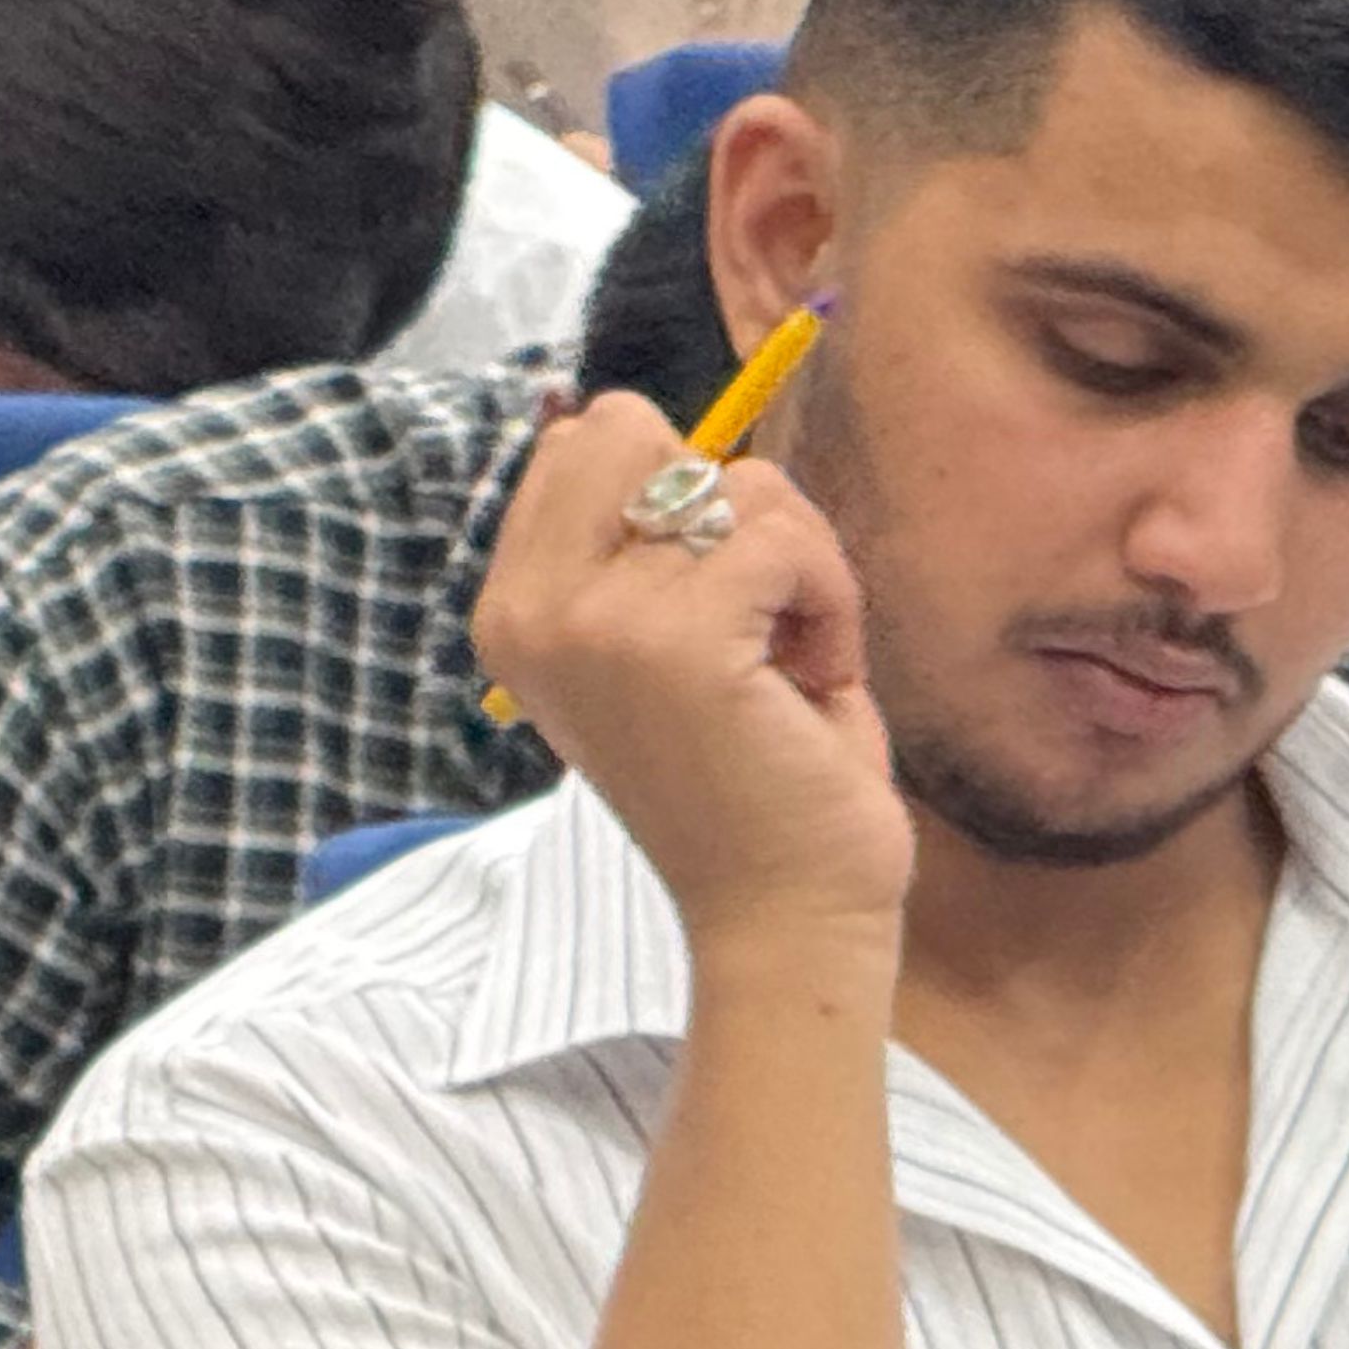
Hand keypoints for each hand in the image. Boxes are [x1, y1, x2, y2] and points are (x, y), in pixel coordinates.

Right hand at [473, 389, 905, 947]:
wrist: (786, 920)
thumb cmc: (756, 788)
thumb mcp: (672, 645)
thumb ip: (647, 546)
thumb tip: (660, 431)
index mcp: (516, 609)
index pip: (584, 443)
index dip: (685, 501)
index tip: (720, 609)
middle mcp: (532, 610)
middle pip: (635, 428)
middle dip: (732, 506)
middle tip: (766, 620)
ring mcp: (593, 621)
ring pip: (735, 483)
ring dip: (800, 568)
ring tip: (793, 669)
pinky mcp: (676, 640)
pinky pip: (784, 537)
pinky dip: (833, 599)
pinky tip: (818, 681)